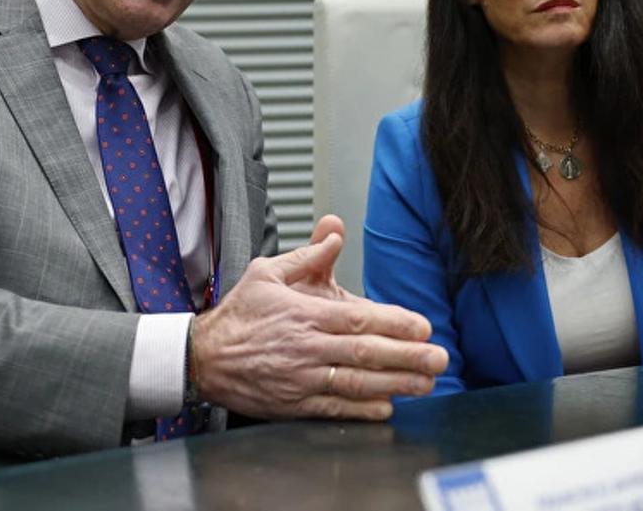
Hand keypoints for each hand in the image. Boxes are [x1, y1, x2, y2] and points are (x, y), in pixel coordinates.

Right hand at [190, 223, 447, 420]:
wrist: (202, 358)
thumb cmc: (237, 315)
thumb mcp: (266, 273)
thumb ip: (306, 254)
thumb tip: (334, 233)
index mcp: (305, 314)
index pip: (360, 319)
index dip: (395, 324)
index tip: (423, 326)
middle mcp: (308, 348)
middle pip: (367, 353)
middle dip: (409, 356)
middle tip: (439, 357)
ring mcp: (302, 378)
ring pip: (358, 383)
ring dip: (397, 384)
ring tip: (426, 383)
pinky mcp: (295, 403)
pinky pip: (336, 408)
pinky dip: (363, 409)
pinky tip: (387, 407)